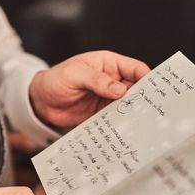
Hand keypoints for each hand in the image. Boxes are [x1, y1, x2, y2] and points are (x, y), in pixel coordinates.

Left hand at [29, 50, 149, 129]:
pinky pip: (116, 119)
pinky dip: (122, 124)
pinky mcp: (101, 114)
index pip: (135, 69)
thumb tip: (120, 90)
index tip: (155, 90)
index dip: (147, 78)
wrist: (39, 102)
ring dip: (134, 113)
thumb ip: (97, 80)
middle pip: (136, 89)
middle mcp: (112, 81)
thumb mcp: (75, 74)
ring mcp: (108, 99)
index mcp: (108, 64)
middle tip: (153, 110)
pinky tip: (127, 130)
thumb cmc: (55, 80)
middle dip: (145, 98)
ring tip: (143, 123)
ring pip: (128, 106)